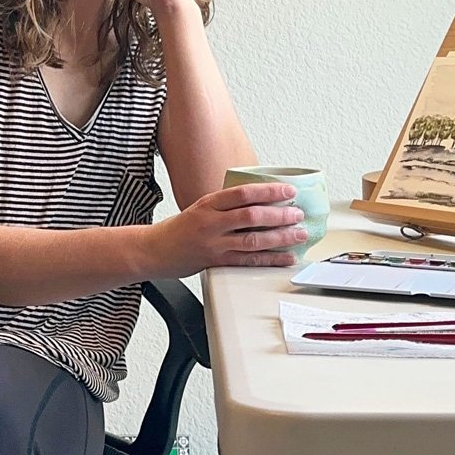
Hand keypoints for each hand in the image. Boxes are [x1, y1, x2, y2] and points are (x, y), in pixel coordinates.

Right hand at [150, 182, 308, 274]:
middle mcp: (211, 223)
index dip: (269, 191)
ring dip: (280, 237)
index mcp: (208, 204)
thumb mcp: (201, 208)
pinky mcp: (216, 262)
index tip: (288, 191)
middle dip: (279, 215)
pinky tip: (286, 257)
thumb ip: (227, 205)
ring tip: (298, 234)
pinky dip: (270, 259)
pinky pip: (248, 261)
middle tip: (298, 214)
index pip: (243, 193)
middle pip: (251, 217)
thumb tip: (263, 201)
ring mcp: (214, 244)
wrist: (155, 251)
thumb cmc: (180, 229)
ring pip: (253, 240)